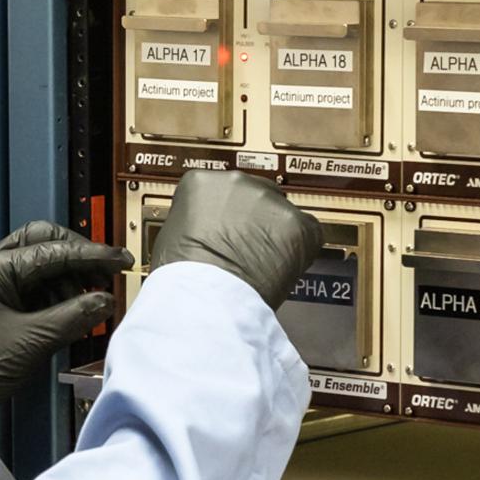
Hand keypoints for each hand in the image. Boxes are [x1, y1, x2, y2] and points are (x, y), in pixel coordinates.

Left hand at [0, 222, 133, 419]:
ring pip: (40, 263)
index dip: (92, 256)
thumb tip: (107, 301)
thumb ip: (73, 317)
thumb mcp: (31, 342)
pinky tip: (69, 314)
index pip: (53, 250)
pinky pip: (33, 285)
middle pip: (44, 242)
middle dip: (77, 259)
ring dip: (67, 280)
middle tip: (102, 281)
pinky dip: (55, 295)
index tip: (122, 261)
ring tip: (84, 307)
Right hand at [150, 170, 321, 309]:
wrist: (205, 297)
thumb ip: (194, 220)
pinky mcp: (298, 224)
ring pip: (281, 214)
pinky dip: (298, 250)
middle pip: (255, 194)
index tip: (224, 227)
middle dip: (253, 218)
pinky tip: (279, 266)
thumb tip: (204, 228)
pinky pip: (308, 232)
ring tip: (260, 262)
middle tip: (245, 246)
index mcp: (201, 182)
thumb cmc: (182, 275)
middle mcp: (237, 182)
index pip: (219, 188)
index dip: (223, 212)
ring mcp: (270, 201)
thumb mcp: (171, 234)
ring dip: (274, 234)